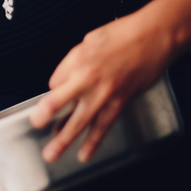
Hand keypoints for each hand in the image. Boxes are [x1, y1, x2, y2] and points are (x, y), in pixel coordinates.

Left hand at [28, 11, 172, 162]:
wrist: (155, 37)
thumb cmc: (124, 35)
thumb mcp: (90, 40)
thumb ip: (73, 62)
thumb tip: (61, 81)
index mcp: (78, 61)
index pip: (54, 82)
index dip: (53, 89)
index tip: (52, 96)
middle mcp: (88, 79)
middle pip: (59, 103)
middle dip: (44, 117)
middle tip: (35, 127)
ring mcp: (104, 94)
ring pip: (80, 122)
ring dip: (64, 140)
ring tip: (51, 155)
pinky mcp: (120, 103)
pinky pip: (103, 127)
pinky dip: (93, 142)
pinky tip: (84, 154)